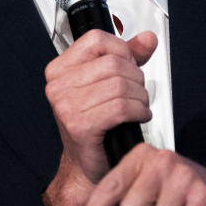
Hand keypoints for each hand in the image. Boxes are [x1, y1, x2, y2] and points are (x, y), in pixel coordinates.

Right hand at [41, 30, 157, 205]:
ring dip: (140, 97)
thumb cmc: (97, 126)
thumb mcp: (110, 83)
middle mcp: (57, 86)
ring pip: (121, 85)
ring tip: (139, 106)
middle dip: (136, 78)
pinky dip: (138, 111)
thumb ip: (129, 57)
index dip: (122, 50)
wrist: (88, 167)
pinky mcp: (79, 125)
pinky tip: (138, 117)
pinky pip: (121, 107)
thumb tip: (148, 38)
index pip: (98, 39)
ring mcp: (65, 106)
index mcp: (59, 69)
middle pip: (114, 63)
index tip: (129, 65)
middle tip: (137, 93)